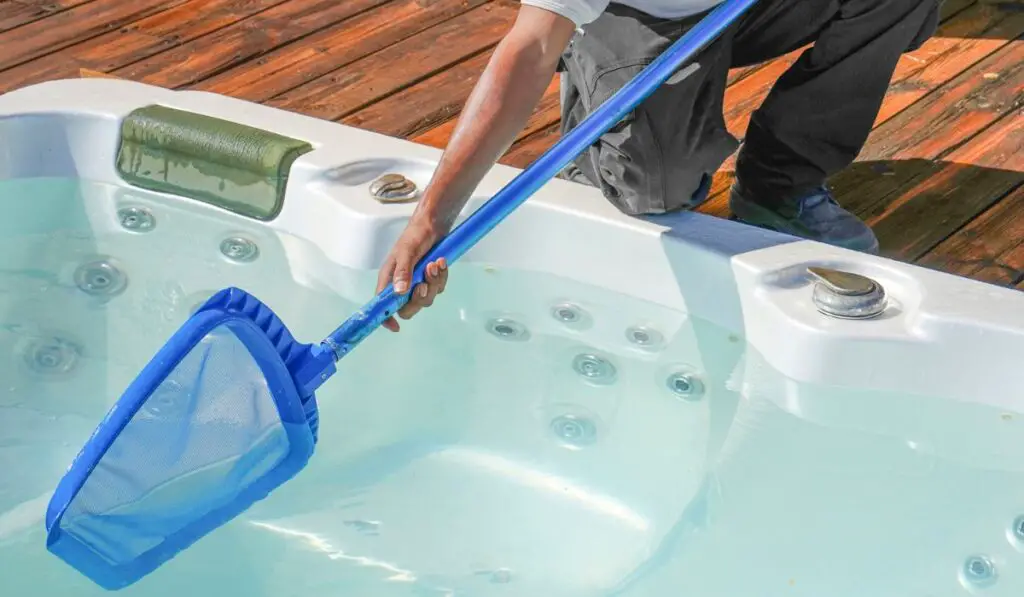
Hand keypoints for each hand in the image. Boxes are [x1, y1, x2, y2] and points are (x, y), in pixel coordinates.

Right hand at [376, 215, 448, 331]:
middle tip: (425, 282)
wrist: (433, 225)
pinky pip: (439, 287)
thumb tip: (399, 293)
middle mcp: (402, 285)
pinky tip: (442, 262)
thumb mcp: (406, 251)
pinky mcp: (431, 280)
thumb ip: (402, 271)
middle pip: (408, 307)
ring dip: (433, 283)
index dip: (386, 318)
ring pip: (427, 298)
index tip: (395, 326)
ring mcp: (417, 283)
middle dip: (419, 297)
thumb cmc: (414, 236)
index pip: (383, 305)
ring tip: (435, 263)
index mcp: (389, 280)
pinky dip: (442, 277)